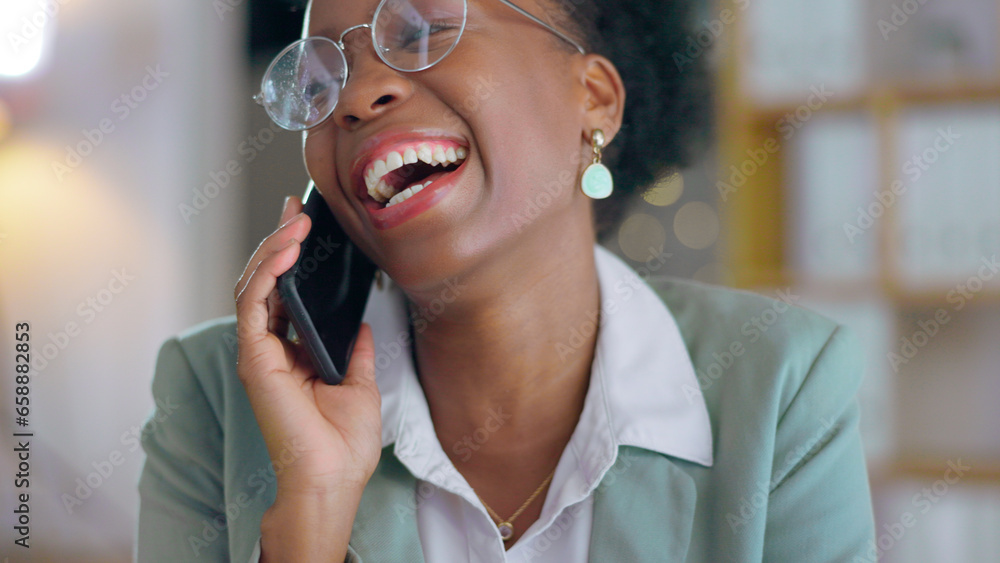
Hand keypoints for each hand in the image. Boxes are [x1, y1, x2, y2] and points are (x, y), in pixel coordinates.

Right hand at [233, 196, 382, 497]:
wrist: (334, 476)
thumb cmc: (344, 442)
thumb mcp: (360, 382)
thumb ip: (356, 349)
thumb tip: (364, 322)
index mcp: (291, 352)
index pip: (284, 292)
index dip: (291, 255)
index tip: (304, 222)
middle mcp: (270, 348)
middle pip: (265, 281)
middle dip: (279, 239)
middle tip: (296, 207)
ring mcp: (258, 351)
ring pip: (253, 284)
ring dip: (274, 247)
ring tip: (297, 220)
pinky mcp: (254, 356)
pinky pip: (253, 301)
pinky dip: (267, 270)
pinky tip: (288, 248)